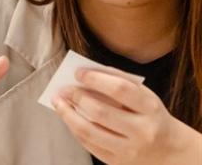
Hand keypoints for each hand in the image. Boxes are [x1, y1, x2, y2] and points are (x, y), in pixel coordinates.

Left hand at [53, 69, 201, 163]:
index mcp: (151, 108)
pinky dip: (74, 129)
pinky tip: (68, 118)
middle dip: (77, 97)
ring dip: (67, 114)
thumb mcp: (144, 96)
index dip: (95, 79)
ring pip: (89, 131)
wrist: (169, 150)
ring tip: (58, 101)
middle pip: (100, 112)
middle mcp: (142, 131)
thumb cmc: (150, 115)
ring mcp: (129, 149)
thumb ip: (119, 81)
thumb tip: (87, 71)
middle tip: (64, 89)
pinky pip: (88, 144)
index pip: (120, 89)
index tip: (78, 73)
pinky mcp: (117, 162)